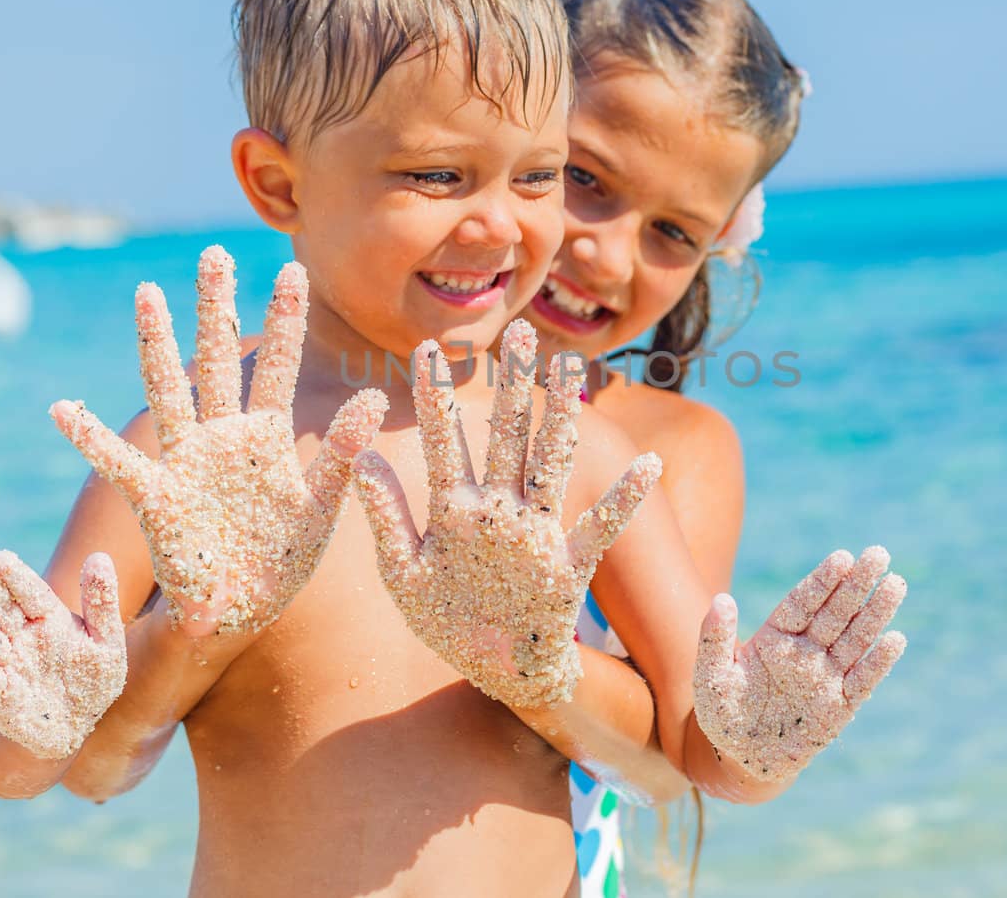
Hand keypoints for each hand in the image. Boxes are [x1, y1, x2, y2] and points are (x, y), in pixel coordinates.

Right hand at [0, 550, 125, 758]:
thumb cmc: (92, 682)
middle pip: (2, 608)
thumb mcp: (106, 641)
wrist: (72, 728)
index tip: (2, 557)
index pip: (31, 594)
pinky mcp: (0, 696)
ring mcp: (8, 664)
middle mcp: (22, 638)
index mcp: (49, 621)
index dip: (17, 577)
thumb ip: (102, 601)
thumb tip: (99, 555)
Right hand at [50, 245, 385, 635]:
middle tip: (214, 253)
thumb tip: (373, 400)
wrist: (238, 615)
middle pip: (217, 358)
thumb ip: (340, 455)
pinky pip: (117, 463)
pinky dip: (89, 438)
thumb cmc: (282, 562)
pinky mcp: (157, 497)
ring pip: (169, 390)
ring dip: (156, 342)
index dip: (285, 319)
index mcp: (267, 437)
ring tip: (146, 293)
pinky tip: (60, 409)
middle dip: (215, 307)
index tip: (293, 267)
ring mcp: (186, 461)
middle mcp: (223, 437)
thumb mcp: (321, 509)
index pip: (277, 366)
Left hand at [353, 319, 661, 707]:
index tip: (427, 348)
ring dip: (561, 417)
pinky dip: (623, 500)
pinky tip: (647, 467)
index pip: (446, 440)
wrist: (494, 673)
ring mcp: (535, 535)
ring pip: (550, 464)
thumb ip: (386, 515)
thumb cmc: (447, 623)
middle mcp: (499, 510)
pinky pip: (598, 529)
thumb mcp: (403, 573)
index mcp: (456, 509)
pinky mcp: (565, 568)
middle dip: (513, 384)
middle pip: (508, 435)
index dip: (437, 396)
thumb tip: (359, 456)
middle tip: (518, 332)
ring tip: (571, 367)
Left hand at [694, 546, 906, 781]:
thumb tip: (722, 599)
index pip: (803, 603)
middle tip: (880, 553)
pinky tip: (895, 639)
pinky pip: (862, 681)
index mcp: (775, 638)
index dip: (822, 581)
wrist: (742, 759)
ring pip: (855, 639)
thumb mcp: (711, 677)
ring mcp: (825, 678)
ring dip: (875, 613)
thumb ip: (714, 639)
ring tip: (896, 584)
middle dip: (857, 584)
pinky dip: (878, 663)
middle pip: (835, 612)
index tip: (842, 557)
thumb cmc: (724, 714)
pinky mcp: (840, 707)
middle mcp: (805, 652)